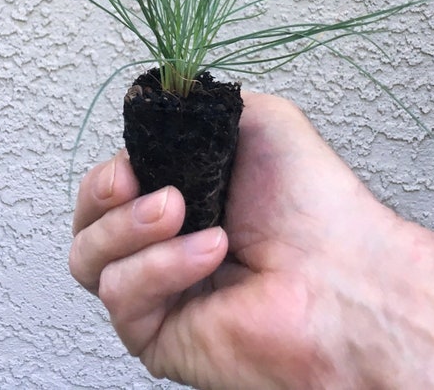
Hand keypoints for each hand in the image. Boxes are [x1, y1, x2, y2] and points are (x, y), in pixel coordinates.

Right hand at [69, 92, 401, 388]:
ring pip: (87, 259)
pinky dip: (159, 266)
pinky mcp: (157, 335)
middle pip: (86, 222)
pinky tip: (209, 251)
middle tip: (137, 181)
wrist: (347, 274)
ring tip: (180, 210)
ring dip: (128, 227)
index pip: (109, 186)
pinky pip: (121, 295)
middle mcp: (162, 246)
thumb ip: (203, 105)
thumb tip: (158, 99)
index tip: (132, 159)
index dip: (110, 171)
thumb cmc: (315, 206)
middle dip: (102, 194)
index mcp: (181, 198)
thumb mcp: (259, 120)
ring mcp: (159, 292)